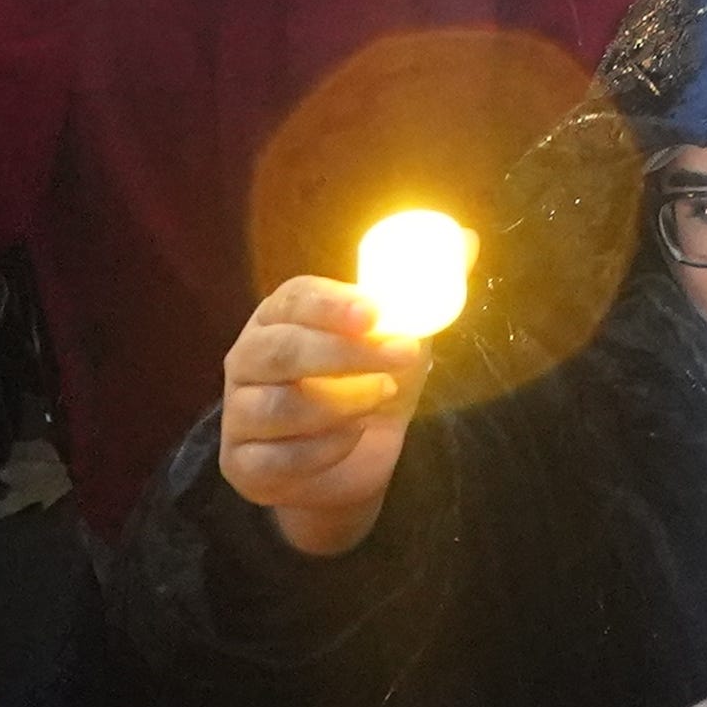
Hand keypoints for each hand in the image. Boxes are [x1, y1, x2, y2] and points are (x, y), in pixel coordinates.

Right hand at [213, 269, 435, 560]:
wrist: (350, 467)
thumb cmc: (367, 387)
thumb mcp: (397, 341)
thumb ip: (423, 294)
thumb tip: (467, 239)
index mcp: (280, 317)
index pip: (295, 299)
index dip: (334, 303)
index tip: (377, 312)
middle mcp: (248, 359)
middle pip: (284, 350)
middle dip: (347, 353)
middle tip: (402, 355)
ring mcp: (239, 413)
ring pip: (282, 407)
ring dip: (343, 405)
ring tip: (383, 397)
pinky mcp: (243, 465)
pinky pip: (279, 459)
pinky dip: (324, 451)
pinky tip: (352, 439)